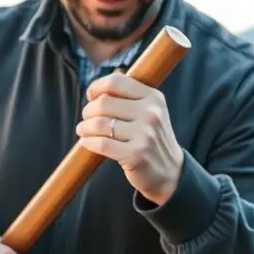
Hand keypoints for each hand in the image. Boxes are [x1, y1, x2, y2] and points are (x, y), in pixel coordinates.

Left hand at [75, 73, 183, 205]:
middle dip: (88, 110)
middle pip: (103, 102)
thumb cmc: (151, 139)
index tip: (91, 97)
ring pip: (99, 123)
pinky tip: (86, 141)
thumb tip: (99, 87)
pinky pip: (101, 143)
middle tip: (86, 119)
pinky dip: (88, 141)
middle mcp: (151, 113)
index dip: (96, 88)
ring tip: (83, 130)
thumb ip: (128, 97)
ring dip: (85, 127)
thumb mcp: (150, 112)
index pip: (115, 82)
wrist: (170, 172)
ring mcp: (145, 134)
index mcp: (153, 97)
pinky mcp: (136, 155)